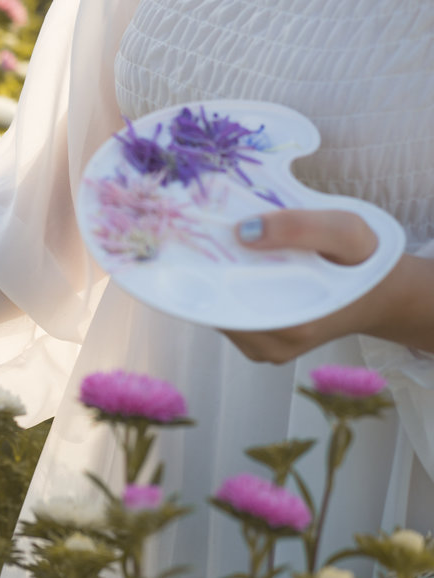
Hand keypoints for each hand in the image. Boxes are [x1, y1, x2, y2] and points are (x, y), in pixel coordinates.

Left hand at [222, 209, 433, 361]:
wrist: (378, 294)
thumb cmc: (363, 260)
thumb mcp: (346, 231)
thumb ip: (300, 228)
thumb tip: (243, 232)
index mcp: (294, 327)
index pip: (222, 303)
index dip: (205, 270)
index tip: (198, 241)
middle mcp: (272, 347)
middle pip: (215, 307)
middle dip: (209, 272)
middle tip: (207, 236)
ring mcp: (262, 349)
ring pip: (218, 311)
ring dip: (216, 281)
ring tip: (223, 248)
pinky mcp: (257, 344)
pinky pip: (227, 315)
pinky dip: (226, 289)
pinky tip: (234, 266)